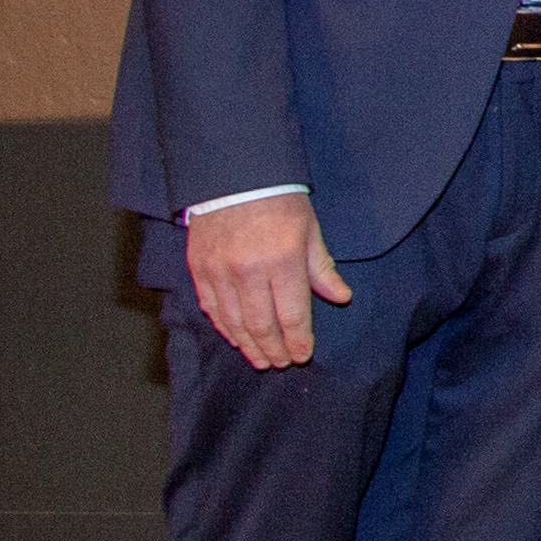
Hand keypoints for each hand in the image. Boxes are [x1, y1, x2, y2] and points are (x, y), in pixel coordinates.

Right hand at [186, 188, 348, 369]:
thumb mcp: (310, 230)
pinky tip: (236, 339)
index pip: (292, 315)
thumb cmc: (280, 202)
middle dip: (275, 350)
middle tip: (282, 364)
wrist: (233, 176)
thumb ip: (322, 268)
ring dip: (249, 346)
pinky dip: (225, 329)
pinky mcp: (198, 270)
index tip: (303, 355)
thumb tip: (342, 297)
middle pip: (262, 326)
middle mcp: (248, 271)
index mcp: (282, 261)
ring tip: (261, 360)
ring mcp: (219, 272)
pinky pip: (211, 309)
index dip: (299, 340)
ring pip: (234, 323)